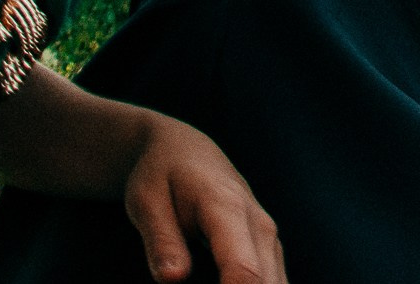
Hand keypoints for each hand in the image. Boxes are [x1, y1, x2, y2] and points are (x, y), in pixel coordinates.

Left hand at [124, 115, 287, 282]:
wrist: (185, 149)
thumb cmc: (159, 175)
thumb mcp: (145, 202)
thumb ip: (161, 240)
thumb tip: (172, 280)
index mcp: (227, 209)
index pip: (244, 270)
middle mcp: (259, 224)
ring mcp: (267, 236)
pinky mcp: (266, 247)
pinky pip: (273, 281)